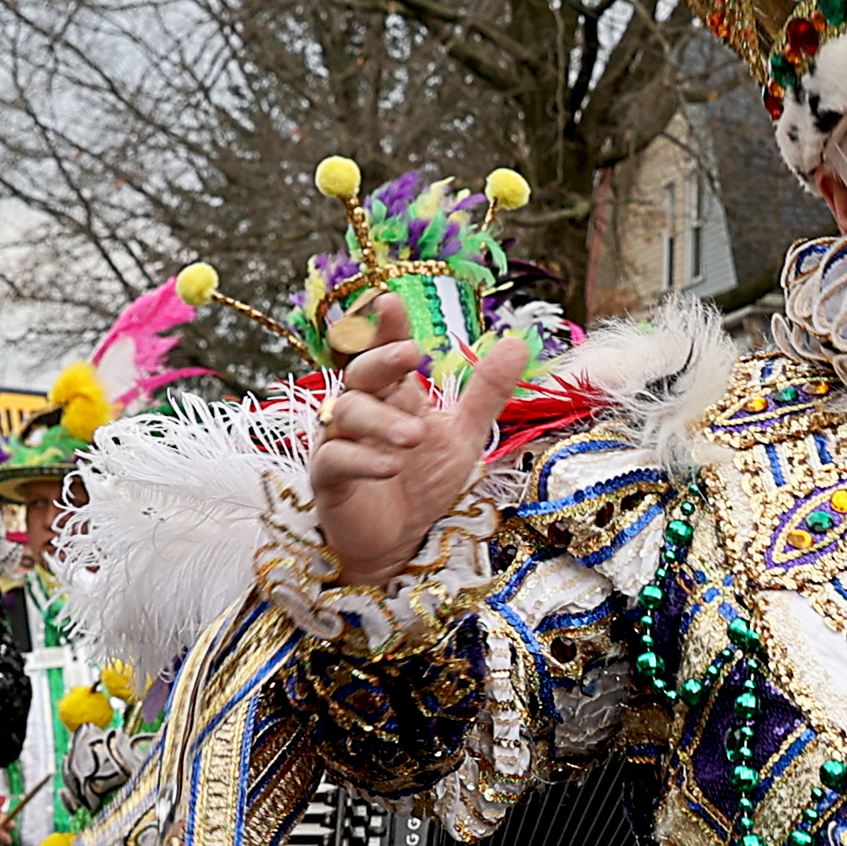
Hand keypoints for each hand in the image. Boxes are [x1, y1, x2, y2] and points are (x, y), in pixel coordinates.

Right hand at [304, 292, 531, 590]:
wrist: (399, 543)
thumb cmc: (424, 482)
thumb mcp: (463, 434)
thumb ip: (486, 392)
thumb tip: (518, 342)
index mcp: (391, 394)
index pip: (385, 351)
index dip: (386, 328)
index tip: (391, 302)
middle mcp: (360, 410)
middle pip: (359, 373)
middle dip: (381, 360)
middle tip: (409, 355)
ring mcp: (339, 442)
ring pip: (346, 413)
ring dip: (381, 421)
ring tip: (414, 437)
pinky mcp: (328, 478)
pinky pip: (335, 459)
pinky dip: (362, 460)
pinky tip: (389, 465)